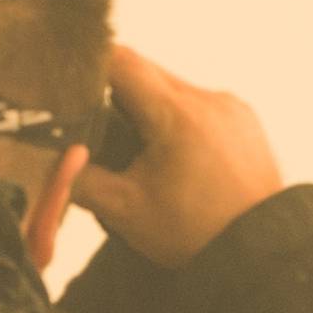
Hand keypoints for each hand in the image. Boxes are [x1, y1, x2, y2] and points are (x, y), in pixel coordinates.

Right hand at [73, 43, 283, 265]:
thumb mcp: (123, 210)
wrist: (259, 249)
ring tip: (134, 143)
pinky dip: (176, 117)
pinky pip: (199, 103)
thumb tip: (53, 158)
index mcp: (176, 115)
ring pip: (172, 87)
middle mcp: (207, 99)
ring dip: (147, 105)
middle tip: (92, 119)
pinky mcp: (243, 119)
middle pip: (147, 71)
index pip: (122, 62)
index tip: (66, 81)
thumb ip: (79, 179)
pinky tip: (169, 151)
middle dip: (115, 90)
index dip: (88, 66)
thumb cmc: (194, 233)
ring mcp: (230, 106)